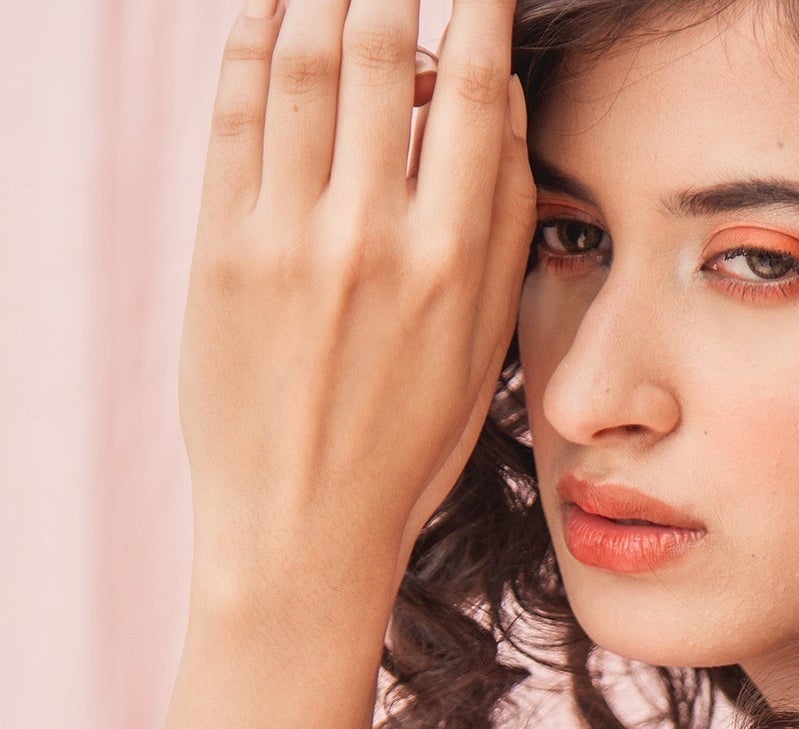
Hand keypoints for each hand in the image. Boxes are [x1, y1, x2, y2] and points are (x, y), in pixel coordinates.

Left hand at [179, 0, 534, 622]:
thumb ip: (500, 225)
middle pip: (378, 53)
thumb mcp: (484, 350)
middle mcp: (371, 237)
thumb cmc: (406, 447)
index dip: (477, 11)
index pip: (471, 92)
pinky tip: (267, 8)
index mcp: (452, 263)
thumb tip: (500, 101)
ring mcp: (287, 239)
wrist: (304, 528)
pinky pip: (234, 114)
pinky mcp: (220, 250)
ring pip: (301, 64)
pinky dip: (248, 41)